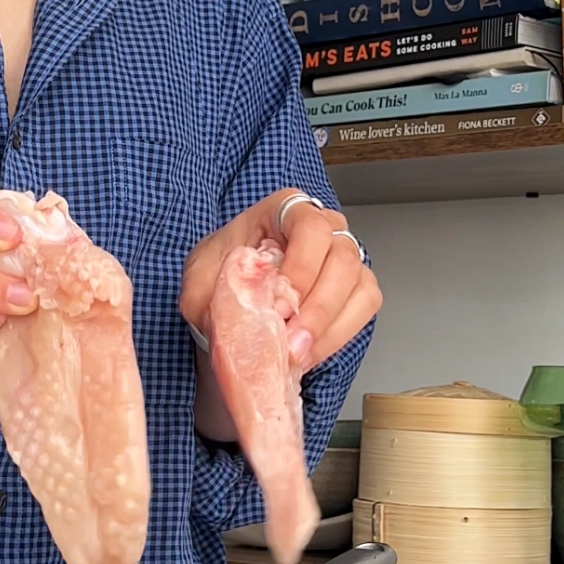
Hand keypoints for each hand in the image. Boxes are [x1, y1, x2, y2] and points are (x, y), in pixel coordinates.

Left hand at [179, 190, 380, 373]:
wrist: (228, 296)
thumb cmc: (220, 275)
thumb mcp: (200, 279)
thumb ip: (213, 293)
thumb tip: (240, 316)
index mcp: (285, 210)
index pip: (311, 228)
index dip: (302, 268)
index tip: (280, 307)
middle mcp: (324, 227)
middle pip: (343, 259)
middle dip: (318, 308)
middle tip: (291, 341)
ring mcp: (344, 256)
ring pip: (360, 287)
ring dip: (330, 327)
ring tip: (297, 353)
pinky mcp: (354, 288)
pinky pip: (363, 309)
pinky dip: (339, 336)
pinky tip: (309, 353)